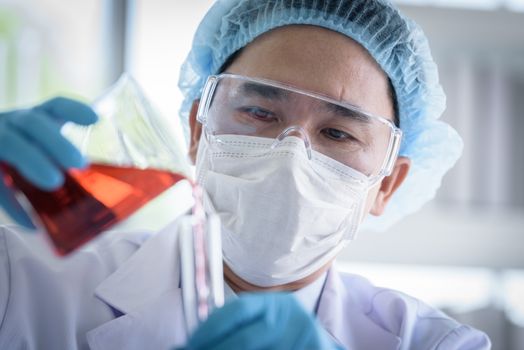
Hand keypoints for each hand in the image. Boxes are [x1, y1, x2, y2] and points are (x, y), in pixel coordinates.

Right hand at [0, 97, 97, 226]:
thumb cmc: (18, 158)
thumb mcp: (38, 154)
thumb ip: (61, 165)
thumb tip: (99, 192)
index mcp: (35, 121)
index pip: (55, 106)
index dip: (75, 110)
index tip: (96, 119)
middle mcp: (14, 125)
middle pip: (35, 124)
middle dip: (58, 142)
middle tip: (80, 163)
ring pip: (12, 144)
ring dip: (33, 161)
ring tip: (54, 182)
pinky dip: (12, 204)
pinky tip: (30, 223)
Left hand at [183, 292, 342, 349]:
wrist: (318, 343)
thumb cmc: (280, 332)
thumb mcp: (261, 320)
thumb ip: (232, 326)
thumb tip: (190, 342)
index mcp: (271, 303)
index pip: (236, 312)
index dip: (210, 329)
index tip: (189, 343)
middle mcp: (287, 316)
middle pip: (244, 340)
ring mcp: (300, 336)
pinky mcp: (313, 349)